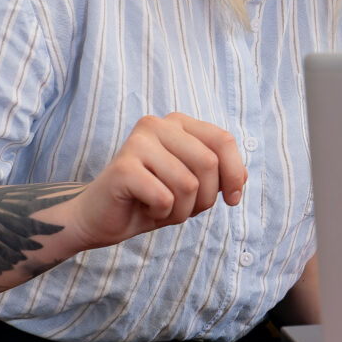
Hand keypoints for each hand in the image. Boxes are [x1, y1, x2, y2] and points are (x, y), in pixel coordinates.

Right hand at [62, 114, 247, 251]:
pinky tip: (145, 209)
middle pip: (208, 163)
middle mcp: (157, 125)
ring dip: (182, 210)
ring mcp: (137, 143)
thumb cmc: (151, 199)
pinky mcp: (122, 167)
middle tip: (184, 208)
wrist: (100, 218)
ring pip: (188, 184)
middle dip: (206, 198)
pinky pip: (165, 199)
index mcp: (178, 123)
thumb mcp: (194, 185)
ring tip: (162, 208)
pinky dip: (162, 214)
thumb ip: (219, 173)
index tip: (231, 200)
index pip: (223, 141)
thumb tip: (241, 177)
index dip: (234, 174)